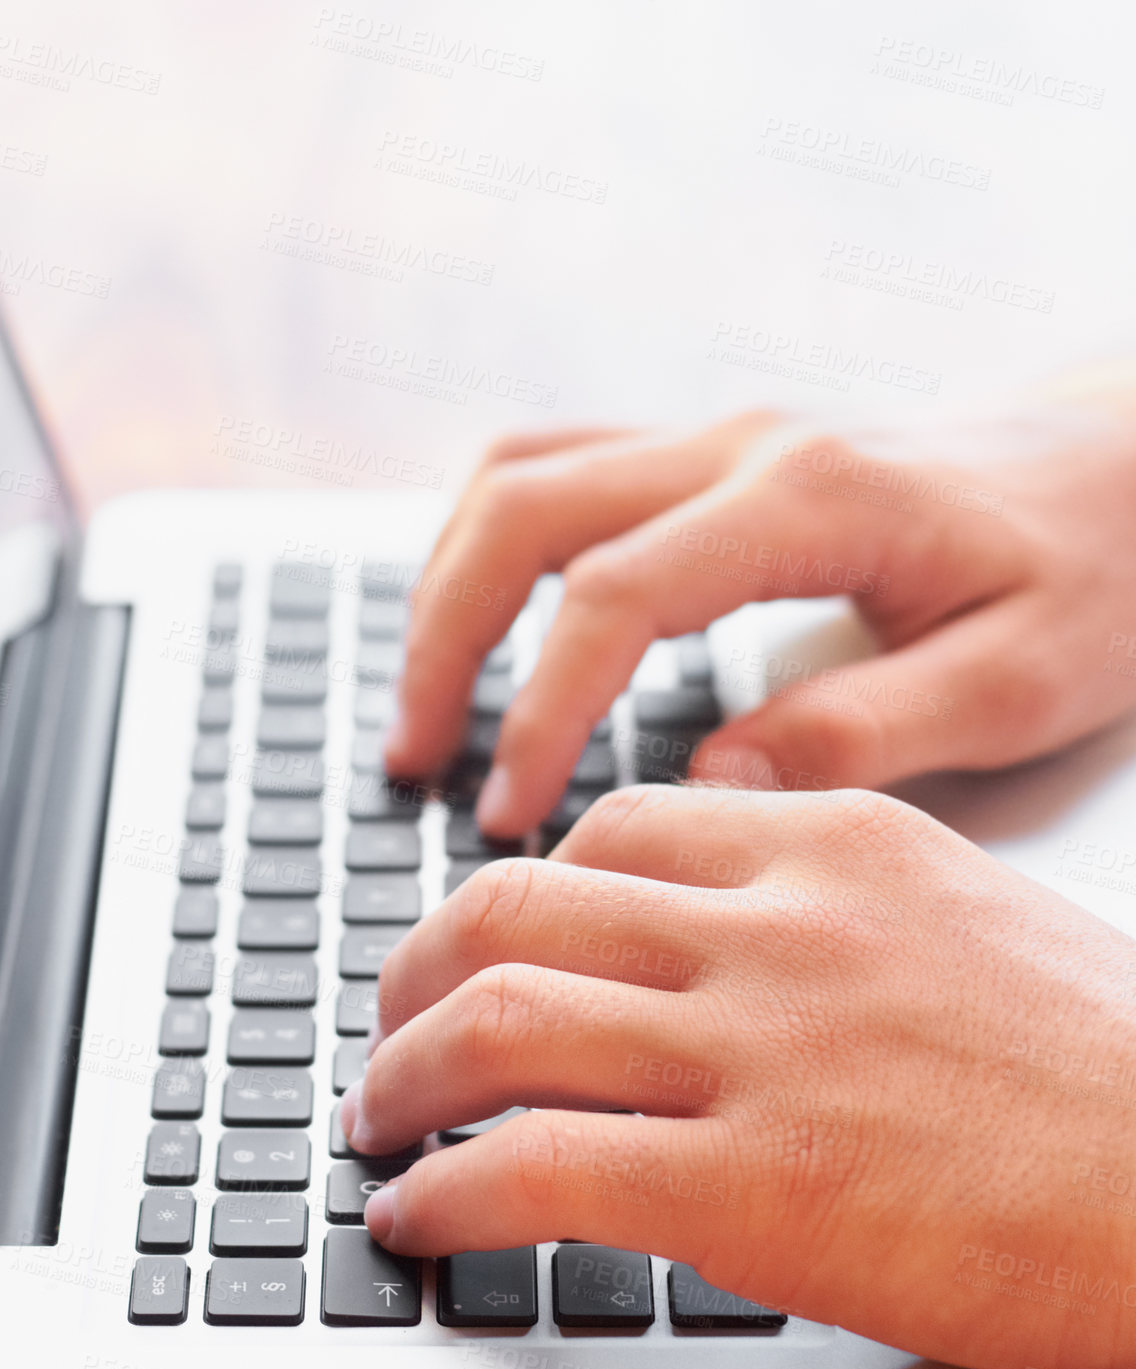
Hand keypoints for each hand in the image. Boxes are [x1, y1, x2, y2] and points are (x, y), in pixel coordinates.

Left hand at [343, 785, 1135, 1368]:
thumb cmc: (1108, 1070)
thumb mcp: (963, 921)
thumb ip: (825, 911)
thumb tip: (714, 948)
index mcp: (835, 844)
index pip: (616, 828)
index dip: (524, 891)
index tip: (494, 942)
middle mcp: (779, 925)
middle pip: (520, 903)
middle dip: (422, 968)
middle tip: (396, 1022)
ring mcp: (759, 1051)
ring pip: (500, 1018)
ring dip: (405, 1073)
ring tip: (379, 1119)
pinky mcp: (755, 1188)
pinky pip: (535, 1165)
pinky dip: (444, 1189)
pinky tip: (418, 1216)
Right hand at [383, 409, 1135, 835]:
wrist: (1120, 471)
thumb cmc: (1088, 575)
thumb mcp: (1011, 677)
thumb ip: (858, 732)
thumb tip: (705, 789)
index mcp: (810, 499)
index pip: (615, 594)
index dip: (538, 708)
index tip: (506, 812)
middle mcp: (741, 448)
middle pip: (522, 508)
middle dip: (443, 639)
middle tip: (417, 760)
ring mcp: (719, 441)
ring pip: (521, 476)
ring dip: (449, 588)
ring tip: (426, 709)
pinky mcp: (712, 460)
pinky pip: (559, 471)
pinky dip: (495, 552)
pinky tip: (490, 631)